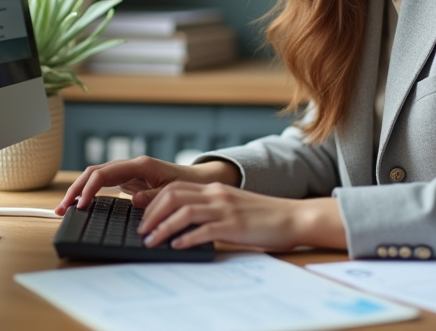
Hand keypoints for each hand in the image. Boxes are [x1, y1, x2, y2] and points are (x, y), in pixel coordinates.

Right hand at [55, 156, 238, 213]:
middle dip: (76, 189)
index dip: (89, 189)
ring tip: (64, 208)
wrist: (199, 181)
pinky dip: (89, 193)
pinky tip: (80, 206)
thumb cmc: (189, 185)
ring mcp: (128, 173)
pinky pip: (103, 185)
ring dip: (79, 191)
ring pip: (96, 177)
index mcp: (141, 165)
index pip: (105, 174)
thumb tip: (134, 200)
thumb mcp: (175, 191)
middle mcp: (131, 166)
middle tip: (62, 208)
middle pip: (94, 173)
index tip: (80, 205)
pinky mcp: (128, 181)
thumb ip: (155, 195)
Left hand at [137, 183, 345, 251]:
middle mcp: (217, 194)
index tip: (143, 218)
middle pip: (173, 196)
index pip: (174, 188)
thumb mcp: (233, 206)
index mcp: (215, 189)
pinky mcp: (234, 225)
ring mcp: (225, 209)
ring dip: (162, 227)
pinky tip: (176, 246)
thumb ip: (211, 210)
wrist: (294, 217)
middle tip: (141, 230)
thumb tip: (183, 224)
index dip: (153, 202)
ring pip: (183, 211)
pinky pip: (204, 230)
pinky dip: (186, 238)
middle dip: (151, 213)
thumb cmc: (264, 216)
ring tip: (152, 241)